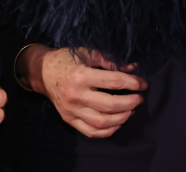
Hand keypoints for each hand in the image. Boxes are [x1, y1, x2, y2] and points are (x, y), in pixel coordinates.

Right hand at [26, 46, 146, 138]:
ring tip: (131, 110)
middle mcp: (76, 95)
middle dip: (130, 103)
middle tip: (139, 98)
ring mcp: (72, 111)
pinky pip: (92, 132)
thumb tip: (132, 69)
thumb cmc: (66, 60)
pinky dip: (108, 130)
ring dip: (122, 118)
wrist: (42, 73)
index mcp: (81, 76)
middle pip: (110, 105)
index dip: (132, 83)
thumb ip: (110, 61)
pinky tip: (118, 122)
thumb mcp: (87, 53)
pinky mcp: (69, 120)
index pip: (114, 82)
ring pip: (103, 122)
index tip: (142, 83)